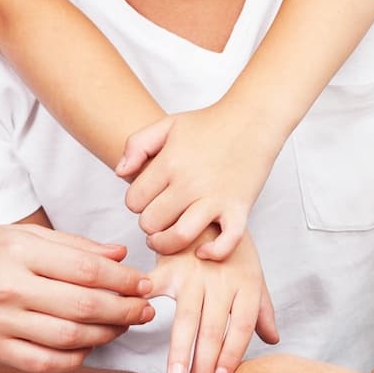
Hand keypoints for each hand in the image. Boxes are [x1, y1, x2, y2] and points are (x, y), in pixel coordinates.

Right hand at [0, 223, 154, 372]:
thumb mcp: (16, 233)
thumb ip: (69, 245)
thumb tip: (119, 255)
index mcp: (15, 251)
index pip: (86, 269)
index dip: (124, 279)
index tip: (146, 283)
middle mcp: (7, 288)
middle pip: (83, 306)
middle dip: (124, 309)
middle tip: (146, 309)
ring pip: (69, 338)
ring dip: (106, 335)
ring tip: (122, 325)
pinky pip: (45, 363)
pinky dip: (75, 358)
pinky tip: (88, 346)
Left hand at [116, 103, 282, 258]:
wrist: (253, 120)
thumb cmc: (209, 124)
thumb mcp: (167, 125)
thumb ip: (136, 145)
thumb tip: (120, 174)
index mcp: (170, 162)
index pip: (134, 201)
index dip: (136, 203)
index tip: (147, 199)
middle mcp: (190, 183)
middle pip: (151, 222)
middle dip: (149, 223)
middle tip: (157, 216)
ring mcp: (216, 198)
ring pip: (179, 237)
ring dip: (166, 244)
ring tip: (164, 239)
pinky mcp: (240, 209)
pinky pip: (226, 243)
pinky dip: (213, 252)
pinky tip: (202, 250)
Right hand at [149, 231, 279, 372]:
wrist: (207, 203)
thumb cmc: (229, 246)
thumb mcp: (252, 273)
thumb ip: (261, 308)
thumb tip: (273, 339)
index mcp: (247, 286)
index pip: (242, 327)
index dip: (232, 355)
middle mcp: (223, 281)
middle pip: (215, 329)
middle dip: (204, 366)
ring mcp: (194, 272)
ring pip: (187, 317)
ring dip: (180, 350)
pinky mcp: (169, 263)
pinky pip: (154, 286)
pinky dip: (143, 303)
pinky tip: (138, 323)